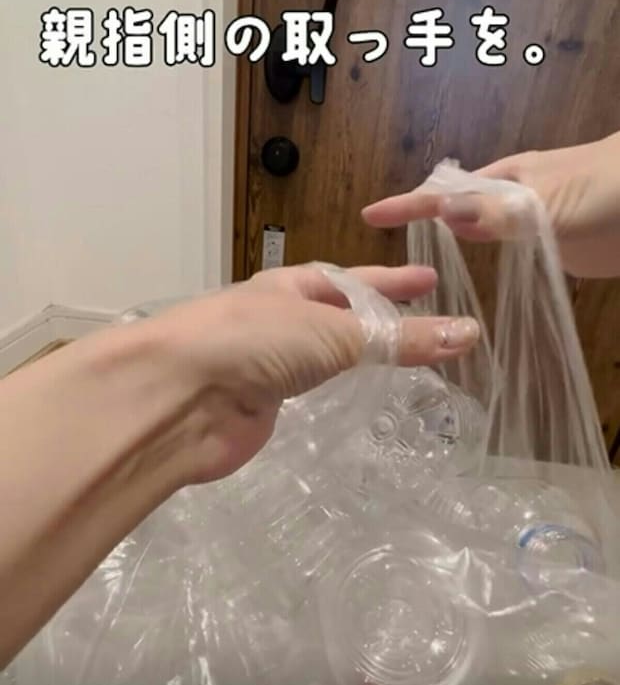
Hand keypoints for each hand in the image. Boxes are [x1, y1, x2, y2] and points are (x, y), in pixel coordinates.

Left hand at [0, 263, 479, 663]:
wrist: (180, 395)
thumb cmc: (254, 341)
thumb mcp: (335, 332)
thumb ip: (400, 339)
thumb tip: (470, 333)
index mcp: (292, 286)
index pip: (355, 280)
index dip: (394, 280)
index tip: (431, 278)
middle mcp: (280, 319)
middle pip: (342, 316)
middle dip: (381, 317)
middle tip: (427, 322)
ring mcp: (268, 363)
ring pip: (326, 355)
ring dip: (361, 355)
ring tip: (403, 361)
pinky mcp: (261, 405)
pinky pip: (310, 391)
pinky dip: (336, 390)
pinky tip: (355, 397)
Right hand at [362, 132, 619, 277]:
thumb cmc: (605, 189)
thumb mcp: (549, 202)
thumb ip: (501, 212)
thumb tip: (443, 214)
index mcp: (504, 180)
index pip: (445, 193)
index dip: (408, 205)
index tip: (370, 215)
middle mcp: (509, 199)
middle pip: (456, 212)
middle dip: (421, 225)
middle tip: (385, 254)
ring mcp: (529, 223)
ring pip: (479, 234)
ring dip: (451, 247)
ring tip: (413, 273)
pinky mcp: (549, 248)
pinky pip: (508, 255)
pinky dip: (486, 265)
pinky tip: (471, 285)